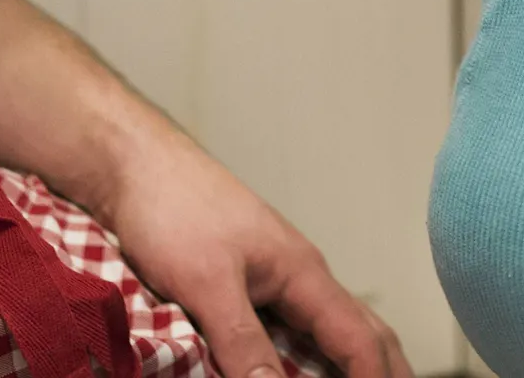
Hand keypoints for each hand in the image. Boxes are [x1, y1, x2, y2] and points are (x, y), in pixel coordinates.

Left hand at [107, 124, 411, 377]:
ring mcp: (272, 277)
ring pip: (326, 328)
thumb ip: (242, 341)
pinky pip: (290, 328)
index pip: (358, 338)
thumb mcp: (208, 283)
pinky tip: (296, 367)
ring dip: (348, 361)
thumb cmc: (175, 209)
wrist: (137, 166)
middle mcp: (298, 276)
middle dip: (387, 367)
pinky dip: (308, 356)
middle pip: (358, 329)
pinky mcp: (243, 282)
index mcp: (302, 273)